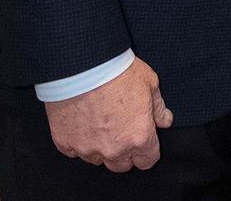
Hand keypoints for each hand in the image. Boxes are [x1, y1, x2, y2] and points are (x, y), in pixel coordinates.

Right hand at [45, 57, 172, 171]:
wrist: (83, 65)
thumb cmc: (118, 71)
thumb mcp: (149, 83)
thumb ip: (158, 107)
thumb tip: (165, 121)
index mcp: (139, 138)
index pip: (147, 160)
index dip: (147, 149)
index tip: (143, 138)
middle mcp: (113, 149)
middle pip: (121, 165)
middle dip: (124, 151)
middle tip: (120, 129)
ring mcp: (87, 149)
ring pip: (97, 159)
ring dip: (100, 147)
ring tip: (99, 123)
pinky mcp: (65, 143)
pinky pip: (74, 151)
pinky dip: (78, 141)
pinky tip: (81, 123)